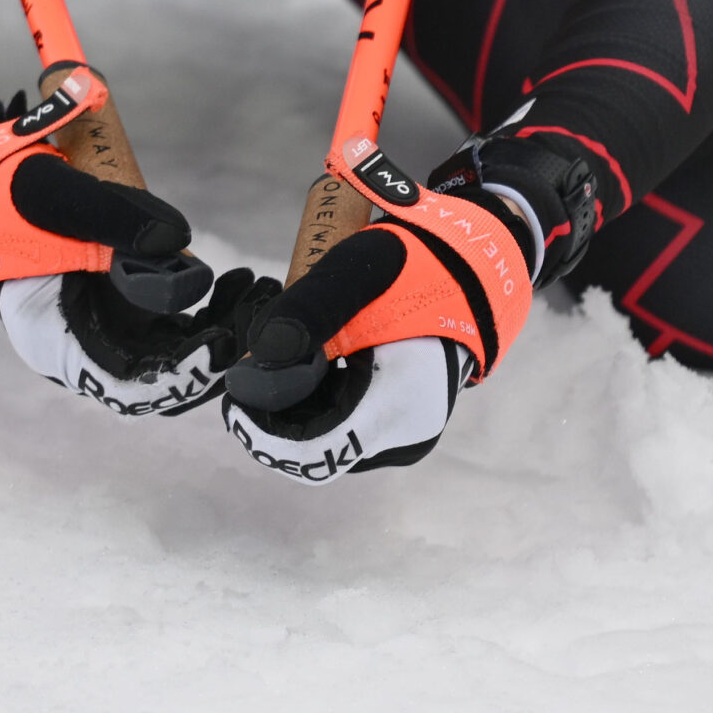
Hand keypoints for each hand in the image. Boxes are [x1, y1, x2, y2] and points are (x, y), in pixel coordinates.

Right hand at [0, 70, 253, 416]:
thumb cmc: (4, 189)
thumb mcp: (52, 193)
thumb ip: (111, 215)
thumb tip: (177, 241)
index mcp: (54, 338)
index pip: (124, 385)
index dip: (175, 378)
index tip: (217, 349)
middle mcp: (85, 344)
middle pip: (160, 376)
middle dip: (213, 353)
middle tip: (255, 315)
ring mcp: (106, 325)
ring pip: (176, 351)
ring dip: (221, 331)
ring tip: (256, 290)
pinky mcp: (124, 301)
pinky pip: (176, 322)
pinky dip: (210, 309)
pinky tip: (240, 282)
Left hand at [223, 181, 533, 478]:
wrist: (481, 262)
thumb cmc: (425, 260)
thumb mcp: (361, 270)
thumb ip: (306, 312)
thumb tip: (253, 366)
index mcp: (399, 408)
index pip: (316, 452)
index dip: (263, 434)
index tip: (231, 398)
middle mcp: (402, 434)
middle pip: (315, 446)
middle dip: (270, 410)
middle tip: (244, 363)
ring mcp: (402, 429)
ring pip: (324, 435)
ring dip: (287, 401)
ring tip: (271, 350)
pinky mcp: (396, 415)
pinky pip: (340, 419)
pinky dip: (310, 393)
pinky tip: (300, 354)